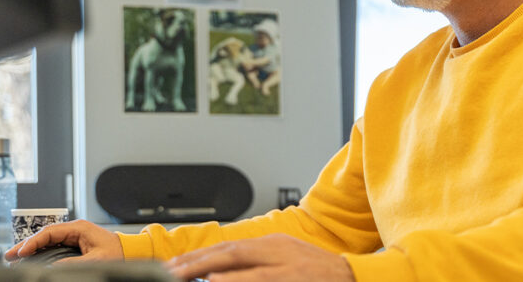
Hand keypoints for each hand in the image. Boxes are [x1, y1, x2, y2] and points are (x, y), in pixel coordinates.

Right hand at [4, 219, 123, 263]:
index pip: (49, 232)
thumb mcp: (95, 259)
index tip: (20, 253)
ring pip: (46, 240)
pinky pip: (52, 245)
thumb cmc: (117, 253)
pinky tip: (29, 257)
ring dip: (31, 248)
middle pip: (44, 235)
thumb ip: (73, 262)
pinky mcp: (74, 243)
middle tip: (9, 255)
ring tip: (14, 257)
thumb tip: (52, 265)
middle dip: (26, 245)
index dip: (32, 242)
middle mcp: (74, 230)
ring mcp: (73, 236)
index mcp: (79, 228)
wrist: (129, 252)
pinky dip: (39, 251)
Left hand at [164, 233, 353, 281]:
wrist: (353, 276)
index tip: (175, 265)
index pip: (228, 247)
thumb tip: (224, 275)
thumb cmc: (319, 273)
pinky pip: (258, 279)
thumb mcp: (288, 261)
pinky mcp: (291, 277)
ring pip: (238, 262)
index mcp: (273, 244)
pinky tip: (215, 281)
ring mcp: (283, 263)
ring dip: (206, 268)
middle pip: (227, 251)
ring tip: (181, 275)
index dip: (199, 255)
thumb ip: (259, 265)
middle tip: (169, 270)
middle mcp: (275, 249)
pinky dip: (235, 280)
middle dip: (195, 260)